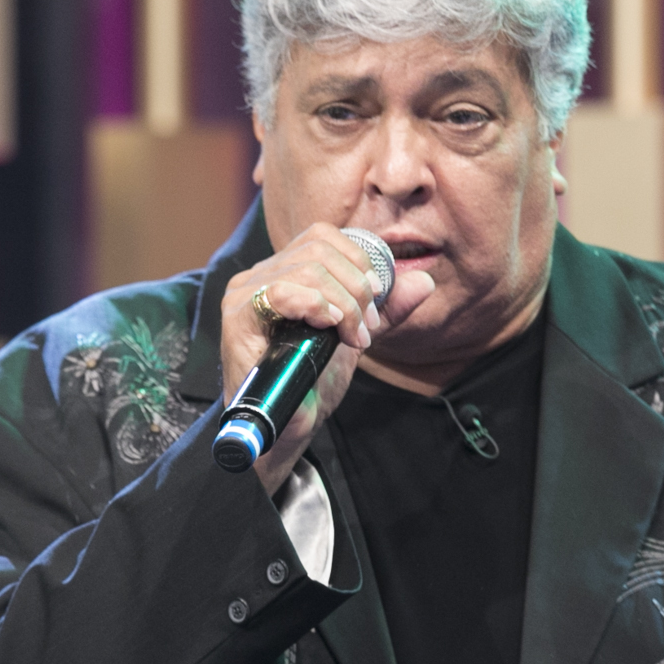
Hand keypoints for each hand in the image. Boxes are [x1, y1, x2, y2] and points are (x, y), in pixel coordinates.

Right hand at [221, 225, 434, 491]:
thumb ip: (387, 310)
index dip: (357, 261)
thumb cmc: (312, 381)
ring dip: (343, 304)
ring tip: (352, 338)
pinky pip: (281, 291)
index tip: (376, 299)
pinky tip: (331, 328)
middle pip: (318, 251)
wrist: (289, 426)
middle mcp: (258, 275)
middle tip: (367, 329)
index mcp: (282, 271)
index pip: (322, 237)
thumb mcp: (356, 337)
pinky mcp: (238, 318)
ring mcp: (244, 294)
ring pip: (306, 269)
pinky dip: (317, 305)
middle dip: (356, 288)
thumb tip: (425, 281)